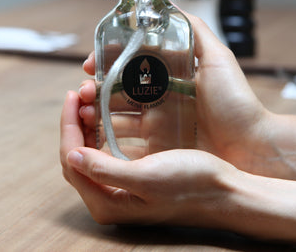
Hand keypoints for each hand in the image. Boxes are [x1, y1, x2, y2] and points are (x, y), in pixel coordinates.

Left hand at [60, 89, 234, 225]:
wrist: (227, 193)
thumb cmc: (192, 186)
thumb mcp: (147, 177)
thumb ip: (106, 170)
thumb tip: (73, 154)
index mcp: (107, 203)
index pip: (72, 158)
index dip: (68, 124)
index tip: (73, 95)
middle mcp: (110, 198)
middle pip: (77, 154)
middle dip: (75, 122)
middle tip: (81, 91)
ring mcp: (122, 188)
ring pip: (92, 150)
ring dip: (89, 123)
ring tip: (92, 96)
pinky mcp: (136, 178)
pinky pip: (109, 151)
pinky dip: (105, 129)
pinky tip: (111, 111)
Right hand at [78, 14, 275, 171]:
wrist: (252, 147)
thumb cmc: (237, 104)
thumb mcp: (217, 59)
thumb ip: (195, 31)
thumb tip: (169, 6)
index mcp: (170, 80)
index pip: (130, 68)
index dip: (108, 65)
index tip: (92, 65)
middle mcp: (161, 103)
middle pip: (118, 93)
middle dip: (95, 90)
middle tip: (84, 91)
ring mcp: (158, 129)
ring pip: (117, 118)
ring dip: (95, 113)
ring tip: (84, 110)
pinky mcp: (160, 152)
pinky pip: (127, 145)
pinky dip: (106, 140)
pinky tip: (95, 134)